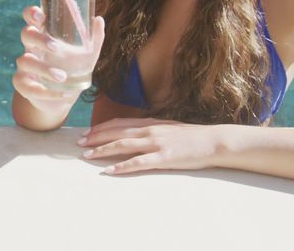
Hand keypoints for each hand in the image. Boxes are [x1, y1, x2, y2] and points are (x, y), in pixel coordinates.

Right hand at [12, 5, 104, 112]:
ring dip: (44, 69)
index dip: (32, 13)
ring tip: (63, 76)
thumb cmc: (73, 70)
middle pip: (26, 34)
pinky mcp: (23, 85)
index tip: (40, 15)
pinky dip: (47, 92)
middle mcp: (32, 48)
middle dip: (39, 39)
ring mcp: (25, 67)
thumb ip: (94, 38)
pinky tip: (64, 94)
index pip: (32, 18)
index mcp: (44, 36)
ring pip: (25, 61)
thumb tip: (99, 19)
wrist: (63, 98)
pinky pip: (29, 86)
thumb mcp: (87, 55)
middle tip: (56, 47)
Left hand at [78, 118, 221, 174]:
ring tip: (87, 155)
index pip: (119, 123)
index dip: (101, 128)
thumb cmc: (192, 137)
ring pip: (123, 144)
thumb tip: (135, 134)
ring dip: (103, 150)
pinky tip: (110, 171)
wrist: (214, 141)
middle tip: (79, 142)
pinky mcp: (164, 158)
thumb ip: (151, 130)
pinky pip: (138, 163)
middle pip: (116, 132)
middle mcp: (150, 130)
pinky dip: (122, 166)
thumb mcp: (168, 128)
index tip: (87, 133)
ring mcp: (156, 143)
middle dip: (95, 137)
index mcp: (151, 123)